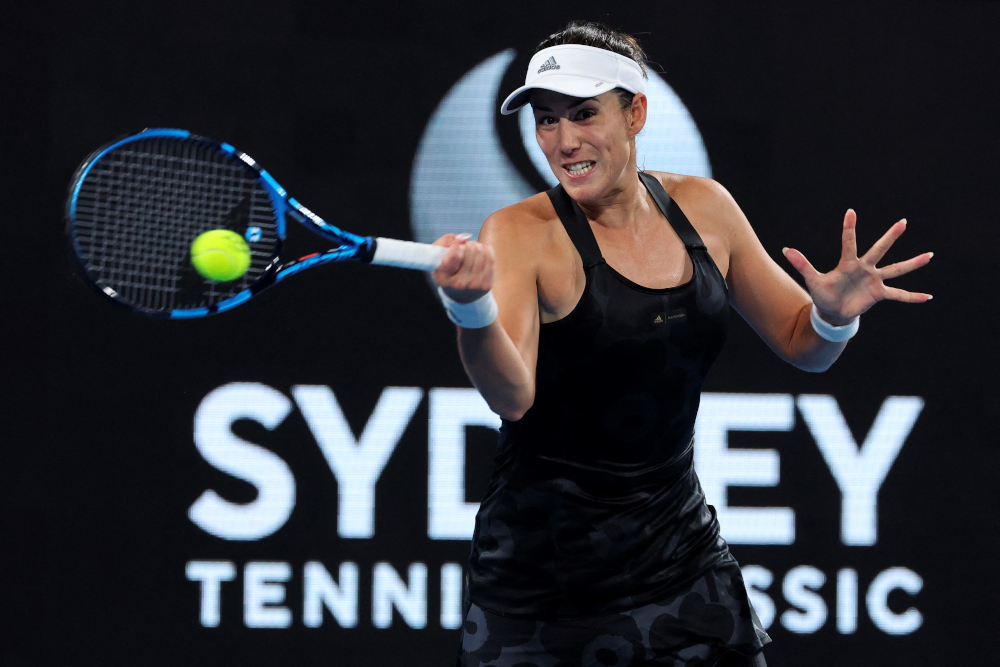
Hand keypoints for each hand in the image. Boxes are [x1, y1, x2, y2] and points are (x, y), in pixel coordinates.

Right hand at [432, 233, 494, 303]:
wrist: (461, 294)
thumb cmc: (448, 270)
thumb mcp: (438, 256)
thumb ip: (445, 241)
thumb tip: (463, 238)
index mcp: (443, 277)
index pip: (455, 254)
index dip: (456, 246)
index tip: (455, 248)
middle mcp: (459, 283)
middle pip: (470, 249)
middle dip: (467, 245)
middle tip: (464, 250)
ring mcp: (474, 285)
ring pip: (481, 251)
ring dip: (476, 247)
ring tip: (472, 252)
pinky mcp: (486, 284)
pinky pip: (490, 257)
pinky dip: (486, 250)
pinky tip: (480, 255)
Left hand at [782, 209, 932, 324]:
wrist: (832, 312)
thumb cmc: (823, 294)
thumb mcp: (812, 280)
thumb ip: (802, 265)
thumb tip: (785, 250)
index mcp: (848, 263)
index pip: (849, 243)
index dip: (849, 228)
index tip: (851, 211)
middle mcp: (865, 268)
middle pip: (879, 249)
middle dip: (891, 236)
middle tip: (903, 221)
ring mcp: (874, 280)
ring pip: (896, 269)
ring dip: (912, 263)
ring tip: (929, 255)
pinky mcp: (880, 294)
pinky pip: (899, 295)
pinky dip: (912, 297)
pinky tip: (928, 297)